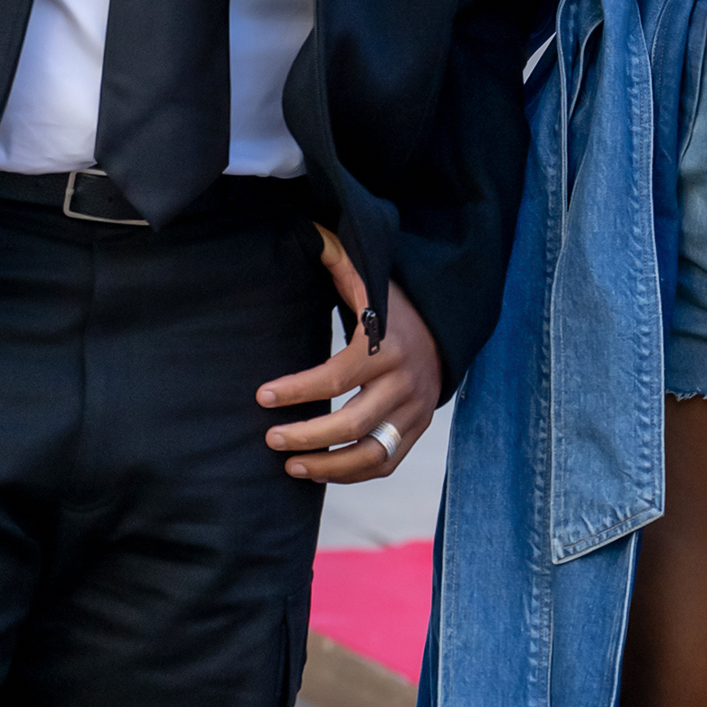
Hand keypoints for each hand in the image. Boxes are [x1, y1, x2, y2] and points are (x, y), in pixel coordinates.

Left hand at [256, 227, 440, 483]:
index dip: (298, 390)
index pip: (337, 377)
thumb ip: (340, 261)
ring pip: (370, 454)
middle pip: (351, 423)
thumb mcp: (371, 281)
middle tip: (270, 438)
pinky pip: (383, 466)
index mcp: (387, 346)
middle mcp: (404, 384)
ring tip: (289, 466)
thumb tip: (307, 231)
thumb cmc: (393, 308)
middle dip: (307, 436)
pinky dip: (349, 475)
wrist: (444, 333)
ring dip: (327, 466)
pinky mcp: (416, 432)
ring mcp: (414, 413)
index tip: (262, 395)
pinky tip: (316, 472)